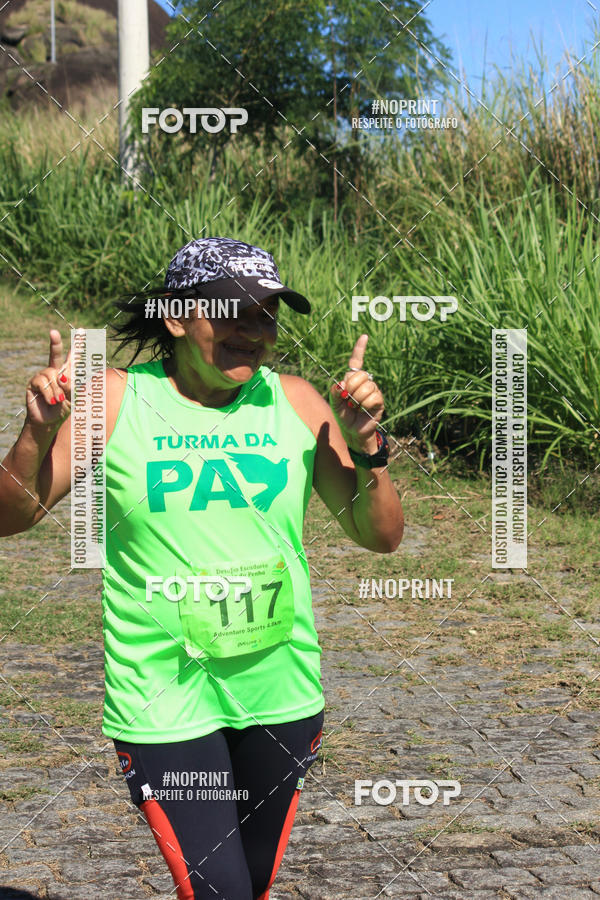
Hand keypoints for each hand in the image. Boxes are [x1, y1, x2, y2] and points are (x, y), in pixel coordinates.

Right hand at [25, 330, 72, 426]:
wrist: (49, 422)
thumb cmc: (63, 409)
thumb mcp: (74, 398)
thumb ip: (72, 387)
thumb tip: (62, 376)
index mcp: (67, 374)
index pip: (73, 357)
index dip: (78, 345)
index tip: (81, 331)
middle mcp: (54, 371)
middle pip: (54, 354)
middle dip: (54, 342)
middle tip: (53, 332)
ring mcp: (42, 376)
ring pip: (52, 375)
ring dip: (58, 389)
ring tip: (59, 400)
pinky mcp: (33, 383)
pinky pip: (43, 383)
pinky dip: (50, 393)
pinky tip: (52, 401)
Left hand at [330, 334, 383, 454]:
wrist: (352, 431)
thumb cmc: (343, 416)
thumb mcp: (334, 402)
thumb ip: (335, 391)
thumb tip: (342, 383)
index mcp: (352, 380)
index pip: (356, 361)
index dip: (360, 349)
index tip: (364, 337)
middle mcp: (364, 382)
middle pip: (360, 375)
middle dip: (351, 387)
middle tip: (347, 399)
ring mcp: (373, 391)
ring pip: (367, 386)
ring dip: (357, 399)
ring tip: (355, 407)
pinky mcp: (379, 401)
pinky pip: (373, 397)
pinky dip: (365, 404)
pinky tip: (363, 410)